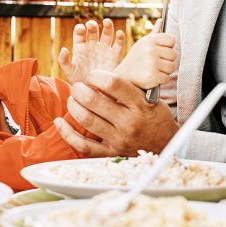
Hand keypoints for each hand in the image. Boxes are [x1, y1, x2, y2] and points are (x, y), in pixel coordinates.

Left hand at [54, 70, 177, 155]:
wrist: (166, 144)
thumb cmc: (154, 115)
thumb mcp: (148, 97)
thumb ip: (127, 86)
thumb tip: (101, 74)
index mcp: (139, 104)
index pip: (112, 84)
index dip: (96, 75)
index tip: (92, 75)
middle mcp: (129, 122)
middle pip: (94, 101)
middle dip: (79, 89)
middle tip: (77, 86)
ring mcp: (119, 139)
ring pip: (86, 120)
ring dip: (73, 106)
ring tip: (72, 99)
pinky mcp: (110, 152)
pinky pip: (83, 145)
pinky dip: (67, 133)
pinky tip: (59, 122)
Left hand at [57, 19, 124, 84]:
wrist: (94, 93)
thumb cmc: (79, 82)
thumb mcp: (69, 71)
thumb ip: (64, 60)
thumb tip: (63, 49)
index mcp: (80, 47)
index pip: (80, 33)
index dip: (80, 29)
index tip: (81, 29)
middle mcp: (93, 45)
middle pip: (93, 31)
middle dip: (92, 26)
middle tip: (92, 25)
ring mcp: (104, 50)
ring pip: (107, 34)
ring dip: (107, 27)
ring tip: (107, 22)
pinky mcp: (115, 56)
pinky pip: (119, 45)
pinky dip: (120, 38)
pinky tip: (119, 33)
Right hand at [114, 32, 177, 88]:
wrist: (123, 76)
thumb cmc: (136, 59)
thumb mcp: (143, 44)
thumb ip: (154, 32)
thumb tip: (162, 20)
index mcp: (149, 40)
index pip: (171, 40)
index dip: (167, 48)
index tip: (159, 52)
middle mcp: (150, 49)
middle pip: (174, 54)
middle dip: (167, 61)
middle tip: (156, 63)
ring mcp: (151, 63)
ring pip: (172, 67)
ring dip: (165, 71)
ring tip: (154, 70)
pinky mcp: (152, 76)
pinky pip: (167, 78)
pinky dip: (161, 80)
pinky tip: (152, 77)